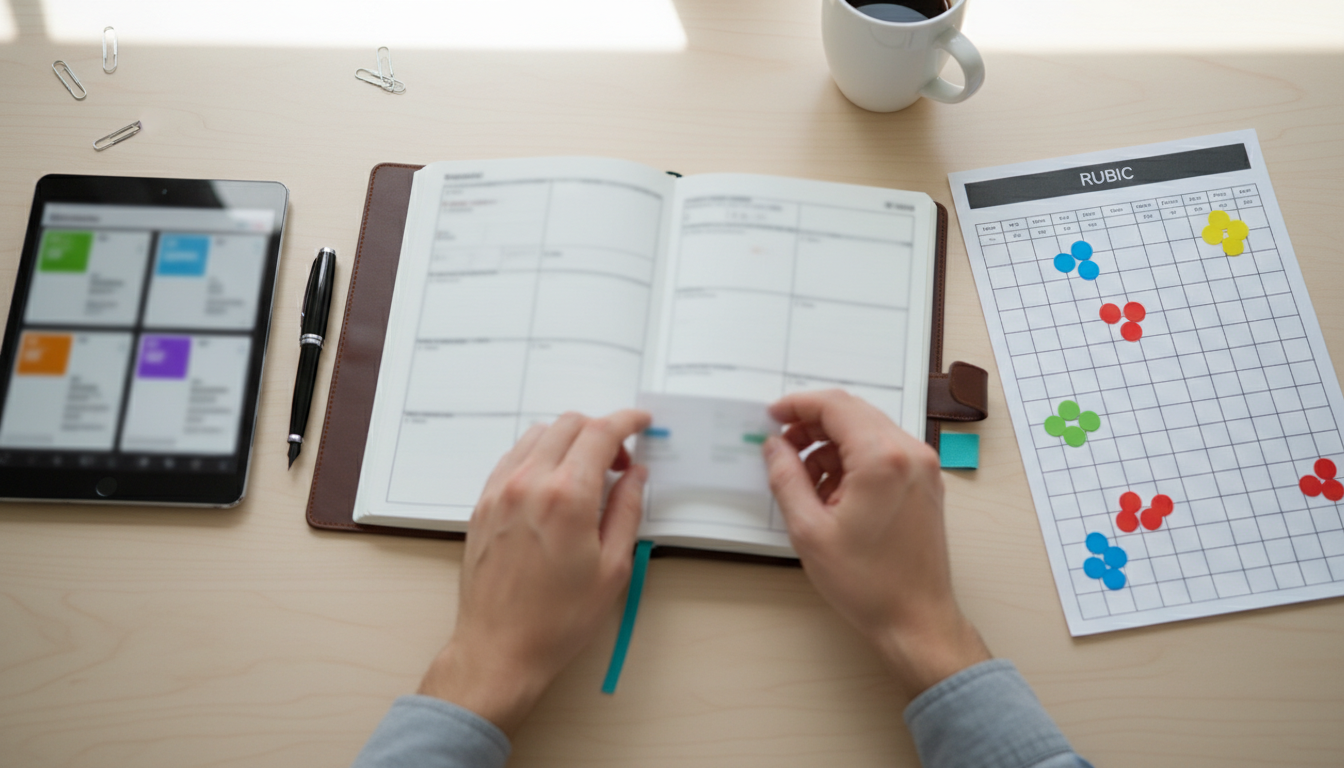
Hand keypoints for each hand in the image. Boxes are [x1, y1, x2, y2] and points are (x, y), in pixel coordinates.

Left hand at [417, 410, 650, 733]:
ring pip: (538, 434)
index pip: (601, 432)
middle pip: (569, 424)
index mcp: (566, 497)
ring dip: (569, 439)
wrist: (499, 648)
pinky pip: (513, 457)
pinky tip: (553, 483)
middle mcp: (528, 483)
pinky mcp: (482, 503)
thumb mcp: (613, 568)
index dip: (627, 421)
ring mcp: (500, 491)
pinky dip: (539, 455)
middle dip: (601, 431)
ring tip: (586, 473)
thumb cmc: (557, 619)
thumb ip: (626, 510)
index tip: (641, 422)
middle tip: (620, 462)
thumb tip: (635, 475)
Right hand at [762, 390, 989, 698]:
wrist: (916, 620)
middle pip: (853, 412)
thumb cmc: (869, 584)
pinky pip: (883, 452)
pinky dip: (853, 459)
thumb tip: (775, 446)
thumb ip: (786, 478)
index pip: (835, 406)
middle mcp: (910, 453)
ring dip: (832, 444)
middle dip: (812, 424)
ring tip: (805, 481)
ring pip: (867, 431)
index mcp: (882, 459)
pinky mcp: (925, 483)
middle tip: (783, 447)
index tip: (773, 415)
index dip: (797, 405)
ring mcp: (923, 467)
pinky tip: (832, 491)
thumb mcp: (809, 530)